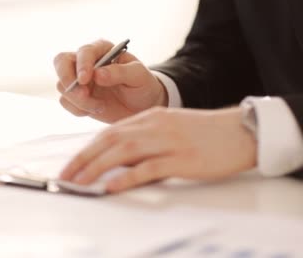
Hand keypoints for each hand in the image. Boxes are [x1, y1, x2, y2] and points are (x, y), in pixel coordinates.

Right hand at [54, 39, 166, 122]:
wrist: (141, 106)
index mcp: (102, 50)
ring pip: (62, 86)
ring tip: (101, 107)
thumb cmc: (142, 85)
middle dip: (67, 79)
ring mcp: (78, 79)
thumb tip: (97, 74)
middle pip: (61, 62)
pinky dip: (78, 109)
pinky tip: (97, 109)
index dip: (82, 65)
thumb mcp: (139, 76)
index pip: (84, 52)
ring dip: (79, 100)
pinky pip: (66, 102)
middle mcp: (86, 61)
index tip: (85, 80)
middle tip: (82, 95)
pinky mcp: (76, 96)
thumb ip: (120, 72)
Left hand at [59, 107, 256, 192]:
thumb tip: (114, 160)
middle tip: (65, 178)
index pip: (107, 134)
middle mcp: (153, 126)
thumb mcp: (166, 129)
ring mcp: (168, 141)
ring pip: (123, 152)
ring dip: (97, 169)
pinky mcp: (183, 158)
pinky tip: (112, 186)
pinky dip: (128, 177)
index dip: (85, 151)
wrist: (240, 131)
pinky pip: (150, 168)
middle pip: (109, 142)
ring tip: (79, 184)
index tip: (69, 167)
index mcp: (148, 118)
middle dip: (83, 161)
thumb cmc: (202, 133)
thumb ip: (141, 139)